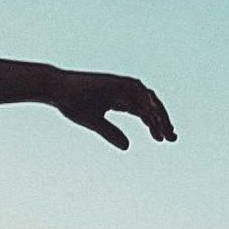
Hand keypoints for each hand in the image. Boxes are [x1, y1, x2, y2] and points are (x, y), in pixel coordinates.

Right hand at [47, 68, 176, 148]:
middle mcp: (124, 91)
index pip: (145, 112)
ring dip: (157, 113)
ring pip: (147, 97)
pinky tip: (152, 117)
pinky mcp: (114, 82)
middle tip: (172, 138)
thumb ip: (111, 133)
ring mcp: (120, 85)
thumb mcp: (95, 122)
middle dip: (162, 120)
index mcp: (120, 99)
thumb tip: (128, 147)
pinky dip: (145, 103)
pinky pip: (135, 92)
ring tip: (165, 131)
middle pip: (151, 104)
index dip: (156, 124)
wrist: (56, 89)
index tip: (165, 139)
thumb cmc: (72, 104)